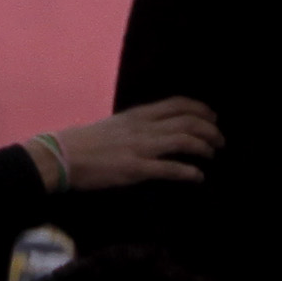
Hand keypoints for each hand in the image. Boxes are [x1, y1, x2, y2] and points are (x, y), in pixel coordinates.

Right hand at [45, 97, 221, 190]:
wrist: (61, 156)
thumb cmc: (85, 142)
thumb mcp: (115, 125)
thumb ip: (137, 126)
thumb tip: (156, 131)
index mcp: (138, 115)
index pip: (177, 104)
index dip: (200, 109)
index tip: (212, 117)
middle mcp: (144, 127)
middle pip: (187, 121)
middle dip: (209, 129)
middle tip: (220, 139)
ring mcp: (141, 147)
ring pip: (184, 140)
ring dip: (204, 147)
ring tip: (213, 154)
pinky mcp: (136, 168)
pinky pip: (169, 168)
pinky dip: (188, 172)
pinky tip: (198, 176)